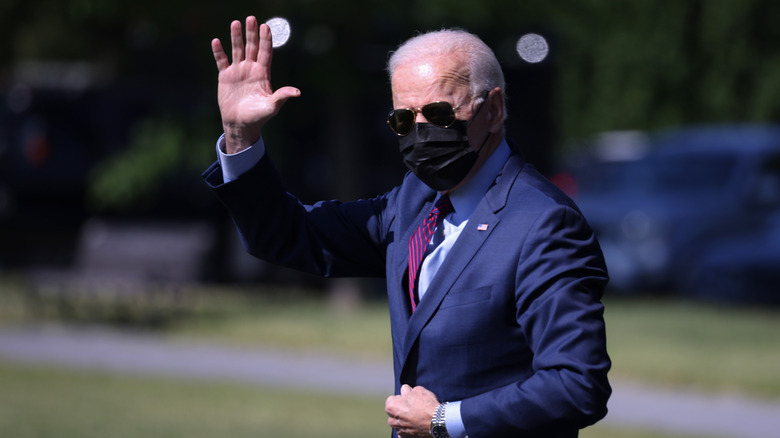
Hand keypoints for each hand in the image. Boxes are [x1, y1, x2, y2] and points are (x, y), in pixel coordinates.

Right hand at [211, 16, 299, 153]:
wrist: (241, 124)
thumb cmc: (258, 116)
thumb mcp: (272, 106)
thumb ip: (282, 96)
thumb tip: (297, 92)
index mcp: (263, 74)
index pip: (265, 52)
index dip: (266, 40)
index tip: (266, 26)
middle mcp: (251, 69)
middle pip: (252, 47)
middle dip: (252, 33)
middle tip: (251, 18)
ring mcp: (238, 71)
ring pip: (237, 50)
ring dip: (236, 37)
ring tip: (235, 23)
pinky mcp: (225, 77)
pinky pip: (222, 61)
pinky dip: (219, 52)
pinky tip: (216, 41)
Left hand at [385, 384, 439, 437]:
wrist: (437, 422)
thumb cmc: (426, 405)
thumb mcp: (417, 390)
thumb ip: (408, 391)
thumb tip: (406, 391)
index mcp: (391, 406)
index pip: (393, 399)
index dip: (403, 397)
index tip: (410, 399)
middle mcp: (391, 420)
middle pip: (395, 411)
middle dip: (402, 409)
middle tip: (415, 407)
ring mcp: (398, 430)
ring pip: (400, 421)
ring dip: (406, 419)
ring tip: (418, 416)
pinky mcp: (405, 437)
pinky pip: (405, 430)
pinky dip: (410, 427)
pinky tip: (417, 424)